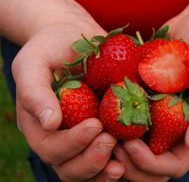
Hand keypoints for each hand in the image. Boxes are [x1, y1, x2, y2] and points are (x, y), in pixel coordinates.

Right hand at [12, 22, 124, 180]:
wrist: (75, 37)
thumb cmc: (51, 47)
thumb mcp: (34, 61)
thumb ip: (34, 91)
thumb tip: (49, 124)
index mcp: (41, 126)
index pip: (51, 148)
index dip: (72, 143)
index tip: (95, 125)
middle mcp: (62, 137)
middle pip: (70, 167)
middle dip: (91, 161)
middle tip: (110, 141)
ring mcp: (85, 136)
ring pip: (91, 169)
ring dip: (106, 170)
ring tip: (123, 163)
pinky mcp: (107, 128)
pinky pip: (112, 154)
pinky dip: (124, 159)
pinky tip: (136, 152)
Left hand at [113, 7, 188, 180]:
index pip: (173, 166)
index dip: (150, 164)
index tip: (129, 145)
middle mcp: (172, 129)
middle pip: (149, 166)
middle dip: (128, 163)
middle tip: (108, 145)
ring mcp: (155, 115)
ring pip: (131, 147)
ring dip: (114, 148)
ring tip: (96, 131)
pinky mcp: (140, 98)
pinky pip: (122, 117)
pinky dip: (108, 121)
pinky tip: (93, 110)